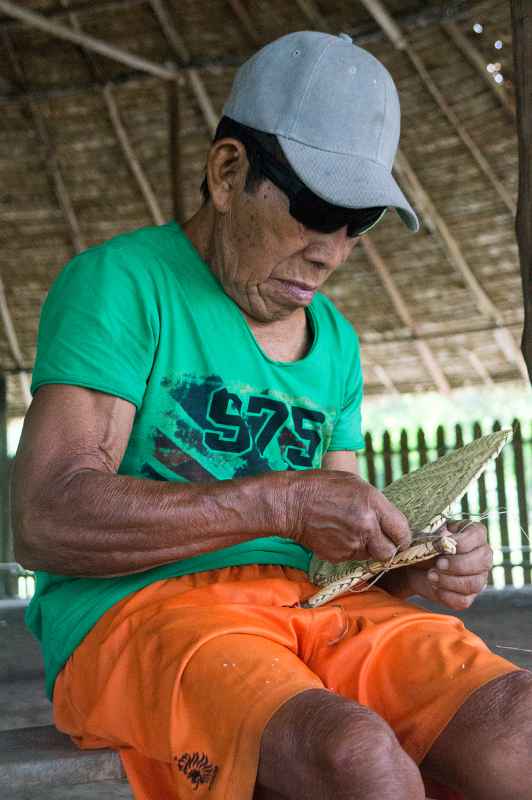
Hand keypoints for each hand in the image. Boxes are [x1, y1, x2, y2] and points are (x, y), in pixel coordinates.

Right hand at [284, 470, 411, 562]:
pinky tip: (337, 534)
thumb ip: (377, 505)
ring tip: (350, 529)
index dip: (402, 536)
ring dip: (366, 547)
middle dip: (387, 547)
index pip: (403, 532)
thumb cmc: (322, 487)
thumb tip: (390, 522)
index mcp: (373, 505)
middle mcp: (366, 527)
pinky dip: (348, 549)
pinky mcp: (338, 556)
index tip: (397, 535)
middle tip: (378, 538)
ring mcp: (351, 544)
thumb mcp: (356, 484)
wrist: (291, 503)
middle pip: (390, 552)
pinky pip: (352, 557)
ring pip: (370, 556)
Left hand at [397, 521, 491, 609]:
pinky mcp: (468, 596)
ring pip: (474, 583)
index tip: (442, 545)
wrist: (414, 566)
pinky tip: (435, 586)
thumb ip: (437, 533)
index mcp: (474, 534)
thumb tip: (444, 537)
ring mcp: (478, 578)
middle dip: (458, 564)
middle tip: (438, 564)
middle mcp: (482, 556)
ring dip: (450, 581)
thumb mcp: (428, 533)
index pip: (478, 535)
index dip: (462, 542)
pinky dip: (446, 595)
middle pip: (483, 561)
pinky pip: (463, 600)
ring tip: (431, 575)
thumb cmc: (425, 544)